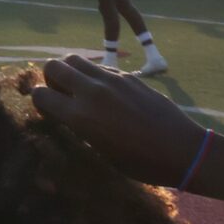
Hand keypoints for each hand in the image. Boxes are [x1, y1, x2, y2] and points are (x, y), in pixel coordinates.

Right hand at [28, 54, 208, 188]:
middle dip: (51, 79)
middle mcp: (91, 92)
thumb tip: (68, 116)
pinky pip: (101, 66)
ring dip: (71, 70)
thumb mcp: (104, 154)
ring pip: (75, 59)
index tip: (50, 111)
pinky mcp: (129, 76)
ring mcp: (112, 80)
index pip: (40, 94)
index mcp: (80, 117)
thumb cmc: (142, 164)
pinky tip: (106, 91)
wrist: (182, 151)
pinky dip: (95, 74)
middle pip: (53, 66)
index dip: (40, 102)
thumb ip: (82, 129)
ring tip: (81, 89)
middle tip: (62, 95)